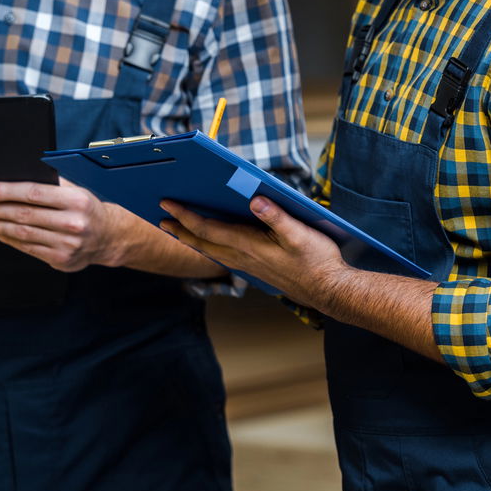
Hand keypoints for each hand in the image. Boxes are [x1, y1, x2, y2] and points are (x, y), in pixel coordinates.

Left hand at [0, 178, 134, 272]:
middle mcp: (73, 223)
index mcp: (76, 200)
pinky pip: (28, 248)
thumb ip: (50, 185)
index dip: (8, 192)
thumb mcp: (75, 190)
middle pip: (25, 215)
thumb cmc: (85, 209)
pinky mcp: (61, 260)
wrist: (108, 237)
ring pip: (24, 233)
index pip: (35, 194)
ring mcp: (67, 244)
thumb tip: (12, 179)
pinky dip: (9, 239)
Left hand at [159, 196, 349, 309]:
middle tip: (161, 219)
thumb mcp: (301, 234)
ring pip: (211, 252)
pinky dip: (210, 249)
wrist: (329, 290)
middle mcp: (243, 257)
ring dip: (192, 241)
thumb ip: (277, 217)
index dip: (185, 216)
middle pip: (202, 243)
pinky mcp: (256, 270)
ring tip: (179, 232)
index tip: (167, 205)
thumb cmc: (318, 261)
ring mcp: (248, 266)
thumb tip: (255, 199)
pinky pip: (224, 258)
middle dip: (180, 230)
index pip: (208, 229)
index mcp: (249, 245)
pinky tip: (211, 247)